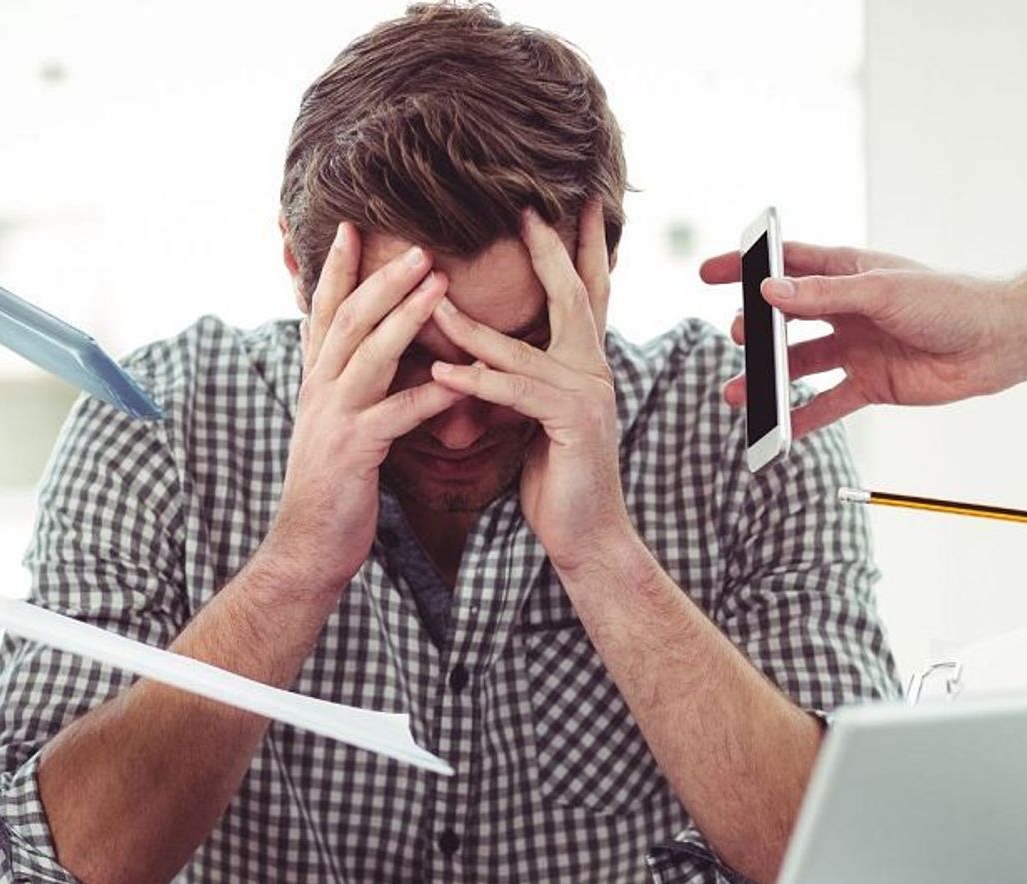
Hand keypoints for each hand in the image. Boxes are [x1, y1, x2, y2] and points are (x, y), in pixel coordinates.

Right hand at [267, 223, 467, 591]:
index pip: (325, 312)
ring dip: (405, 316)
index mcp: (316, 381)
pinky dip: (430, 394)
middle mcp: (319, 391)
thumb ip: (351, 386)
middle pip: (349, 320)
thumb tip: (371, 353)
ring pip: (369, 355)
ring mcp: (333, 419)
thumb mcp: (336, 425)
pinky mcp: (353, 452)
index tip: (353, 226)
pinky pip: (396, 415)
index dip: (338, 269)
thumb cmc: (333, 487)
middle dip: (382, 278)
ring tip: (440, 285)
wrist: (307, 547)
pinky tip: (461, 380)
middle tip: (419, 244)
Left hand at [428, 202, 630, 572]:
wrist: (586, 536)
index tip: (572, 204)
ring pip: (522, 347)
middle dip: (549, 250)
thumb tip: (491, 352)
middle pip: (572, 295)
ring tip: (432, 300)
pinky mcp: (571, 423)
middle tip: (525, 208)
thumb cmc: (557, 478)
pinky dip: (476, 381)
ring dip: (472, 325)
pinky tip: (442, 372)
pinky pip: (515, 392)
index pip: (585, 293)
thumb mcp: (537, 417)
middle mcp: (594, 370)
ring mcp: (588, 394)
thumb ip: (524, 379)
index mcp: (586, 364)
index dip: (578, 248)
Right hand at [697, 242, 1023, 436]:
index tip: (708, 274)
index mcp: (848, 272)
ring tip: (738, 394)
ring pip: (799, 365)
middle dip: (755, 330)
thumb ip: (823, 295)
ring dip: (768, 380)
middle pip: (785, 319)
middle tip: (737, 338)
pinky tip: (776, 430)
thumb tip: (769, 293)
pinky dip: (800, 418)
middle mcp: (846, 310)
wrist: (997, 344)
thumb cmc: (948, 302)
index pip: (785, 265)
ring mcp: (856, 348)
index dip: (746, 268)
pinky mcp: (870, 384)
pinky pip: (826, 403)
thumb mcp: (881, 292)